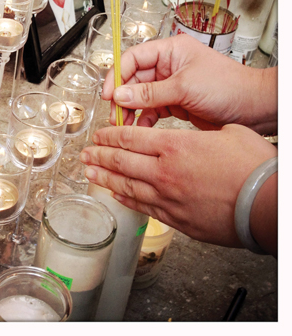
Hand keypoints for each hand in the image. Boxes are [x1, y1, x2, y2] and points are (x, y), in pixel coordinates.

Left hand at [80, 123, 276, 254]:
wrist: (268, 206)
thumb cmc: (254, 169)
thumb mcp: (228, 133)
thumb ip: (201, 134)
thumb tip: (196, 135)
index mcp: (174, 146)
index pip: (129, 137)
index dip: (109, 135)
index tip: (98, 135)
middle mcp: (164, 171)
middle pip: (120, 161)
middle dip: (99, 156)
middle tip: (84, 154)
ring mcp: (167, 197)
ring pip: (126, 185)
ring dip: (104, 178)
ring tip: (89, 173)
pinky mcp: (175, 219)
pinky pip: (143, 207)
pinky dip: (126, 199)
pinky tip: (116, 195)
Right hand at [103, 33, 276, 132]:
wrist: (254, 109)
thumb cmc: (229, 87)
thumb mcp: (184, 87)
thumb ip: (149, 93)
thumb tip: (120, 95)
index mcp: (170, 51)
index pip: (133, 58)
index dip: (117, 75)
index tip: (108, 94)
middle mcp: (167, 66)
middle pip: (132, 79)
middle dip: (121, 98)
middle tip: (114, 115)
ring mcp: (170, 85)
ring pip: (139, 97)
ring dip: (129, 111)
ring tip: (123, 125)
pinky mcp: (174, 103)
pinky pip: (150, 110)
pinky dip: (143, 120)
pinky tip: (139, 130)